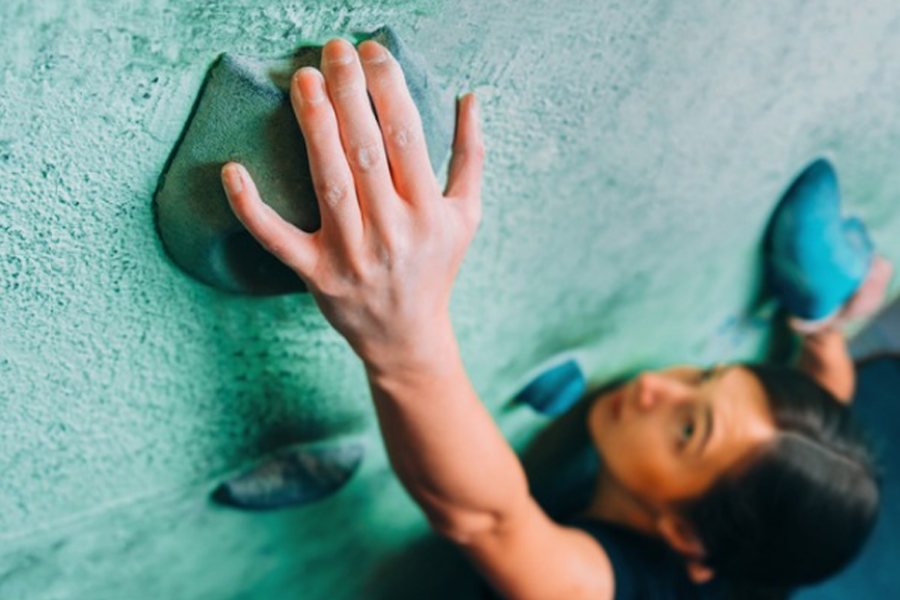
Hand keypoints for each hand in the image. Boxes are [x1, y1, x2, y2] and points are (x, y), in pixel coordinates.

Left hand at [221, 38, 483, 366]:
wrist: (407, 337)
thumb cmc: (435, 267)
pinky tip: (233, 169)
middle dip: (349, 95)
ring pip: (328, 183)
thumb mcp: (465, 215)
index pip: (407, 137)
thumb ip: (470, 156)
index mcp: (428, 211)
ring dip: (313, 129)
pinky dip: (252, 208)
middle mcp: (392, 231)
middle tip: (333, 50)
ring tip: (303, 81)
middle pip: (366, 152)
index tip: (372, 51)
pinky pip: (278, 239)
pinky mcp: (316, 274)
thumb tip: (469, 96)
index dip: (388, 88)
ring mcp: (351, 254)